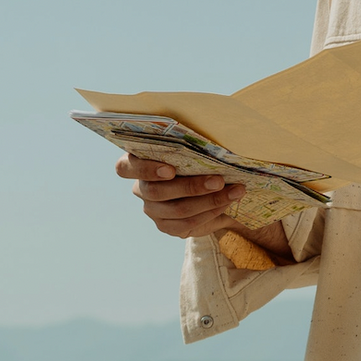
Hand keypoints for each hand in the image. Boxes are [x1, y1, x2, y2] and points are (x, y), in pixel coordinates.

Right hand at [114, 155, 290, 255]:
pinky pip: (187, 224)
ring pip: (177, 210)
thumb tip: (217, 133)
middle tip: (219, 180)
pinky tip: (228, 203)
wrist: (212, 189)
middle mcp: (142, 188)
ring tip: (235, 191)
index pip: (124, 167)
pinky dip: (211, 213)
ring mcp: (153, 210)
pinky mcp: (167, 226)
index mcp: (138, 164)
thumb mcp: (194, 149)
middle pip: (157, 192)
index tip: (171, 170)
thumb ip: (194, 144)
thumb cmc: (199, 159)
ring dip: (209, 201)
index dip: (145, 169)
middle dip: (192, 186)